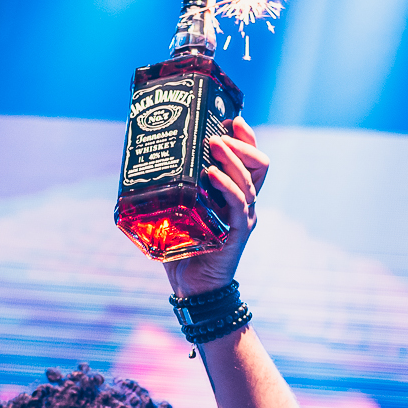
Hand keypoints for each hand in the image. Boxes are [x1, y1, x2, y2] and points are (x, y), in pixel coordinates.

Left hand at [163, 116, 269, 296]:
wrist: (193, 288)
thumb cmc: (185, 248)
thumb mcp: (180, 211)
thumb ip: (175, 189)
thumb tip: (148, 161)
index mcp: (236, 194)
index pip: (252, 159)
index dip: (247, 137)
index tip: (231, 119)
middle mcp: (246, 202)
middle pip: (259, 163)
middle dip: (243, 143)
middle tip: (219, 133)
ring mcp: (244, 217)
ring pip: (248, 179)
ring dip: (231, 158)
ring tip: (214, 143)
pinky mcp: (237, 232)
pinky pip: (239, 203)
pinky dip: (226, 185)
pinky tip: (211, 174)